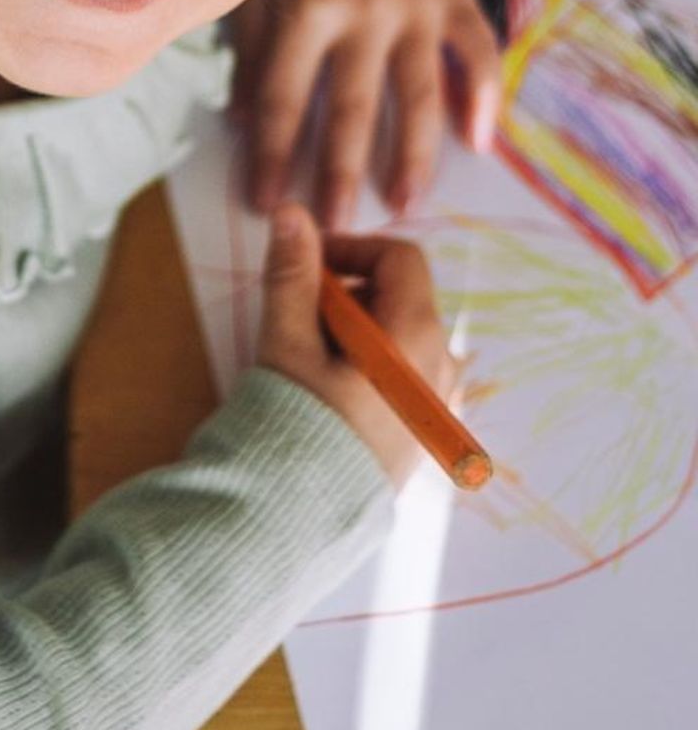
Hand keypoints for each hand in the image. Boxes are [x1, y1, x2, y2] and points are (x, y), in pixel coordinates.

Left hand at [229, 0, 502, 230]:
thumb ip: (250, 51)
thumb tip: (241, 122)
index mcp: (305, 5)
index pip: (283, 98)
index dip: (273, 154)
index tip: (265, 205)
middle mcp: (363, 7)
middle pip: (351, 107)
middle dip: (340, 171)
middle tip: (335, 225)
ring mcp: (416, 2)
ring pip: (417, 92)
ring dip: (411, 155)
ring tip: (403, 205)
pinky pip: (478, 50)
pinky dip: (482, 97)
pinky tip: (479, 145)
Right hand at [256, 203, 457, 488]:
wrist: (300, 516)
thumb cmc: (296, 424)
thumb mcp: (288, 341)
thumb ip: (292, 273)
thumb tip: (292, 213)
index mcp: (417, 335)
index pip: (399, 258)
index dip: (350, 248)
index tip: (306, 263)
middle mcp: (441, 364)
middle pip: (399, 295)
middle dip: (346, 292)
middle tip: (296, 316)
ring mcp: (437, 400)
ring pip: (399, 334)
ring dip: (355, 328)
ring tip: (309, 357)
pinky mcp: (423, 430)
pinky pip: (403, 371)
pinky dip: (368, 361)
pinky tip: (329, 389)